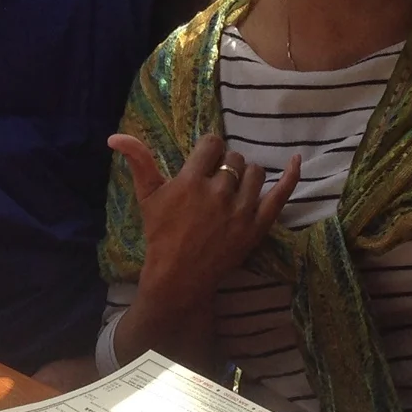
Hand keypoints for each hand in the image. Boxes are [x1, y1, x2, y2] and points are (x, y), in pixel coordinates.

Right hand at [106, 132, 300, 306]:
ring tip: (234, 188)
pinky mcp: (258, 225)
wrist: (179, 276)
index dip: (208, 150)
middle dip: (224, 165)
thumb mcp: (147, 197)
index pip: (211, 144)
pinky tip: (297, 160)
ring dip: (245, 174)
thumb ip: (138, 161)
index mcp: (191, 181)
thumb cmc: (161, 235)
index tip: (204, 161)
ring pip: (255, 172)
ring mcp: (241, 209)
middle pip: (233, 158)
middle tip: (214, 183)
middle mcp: (218, 192)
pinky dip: (291, 176)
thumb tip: (115, 136)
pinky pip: (281, 194)